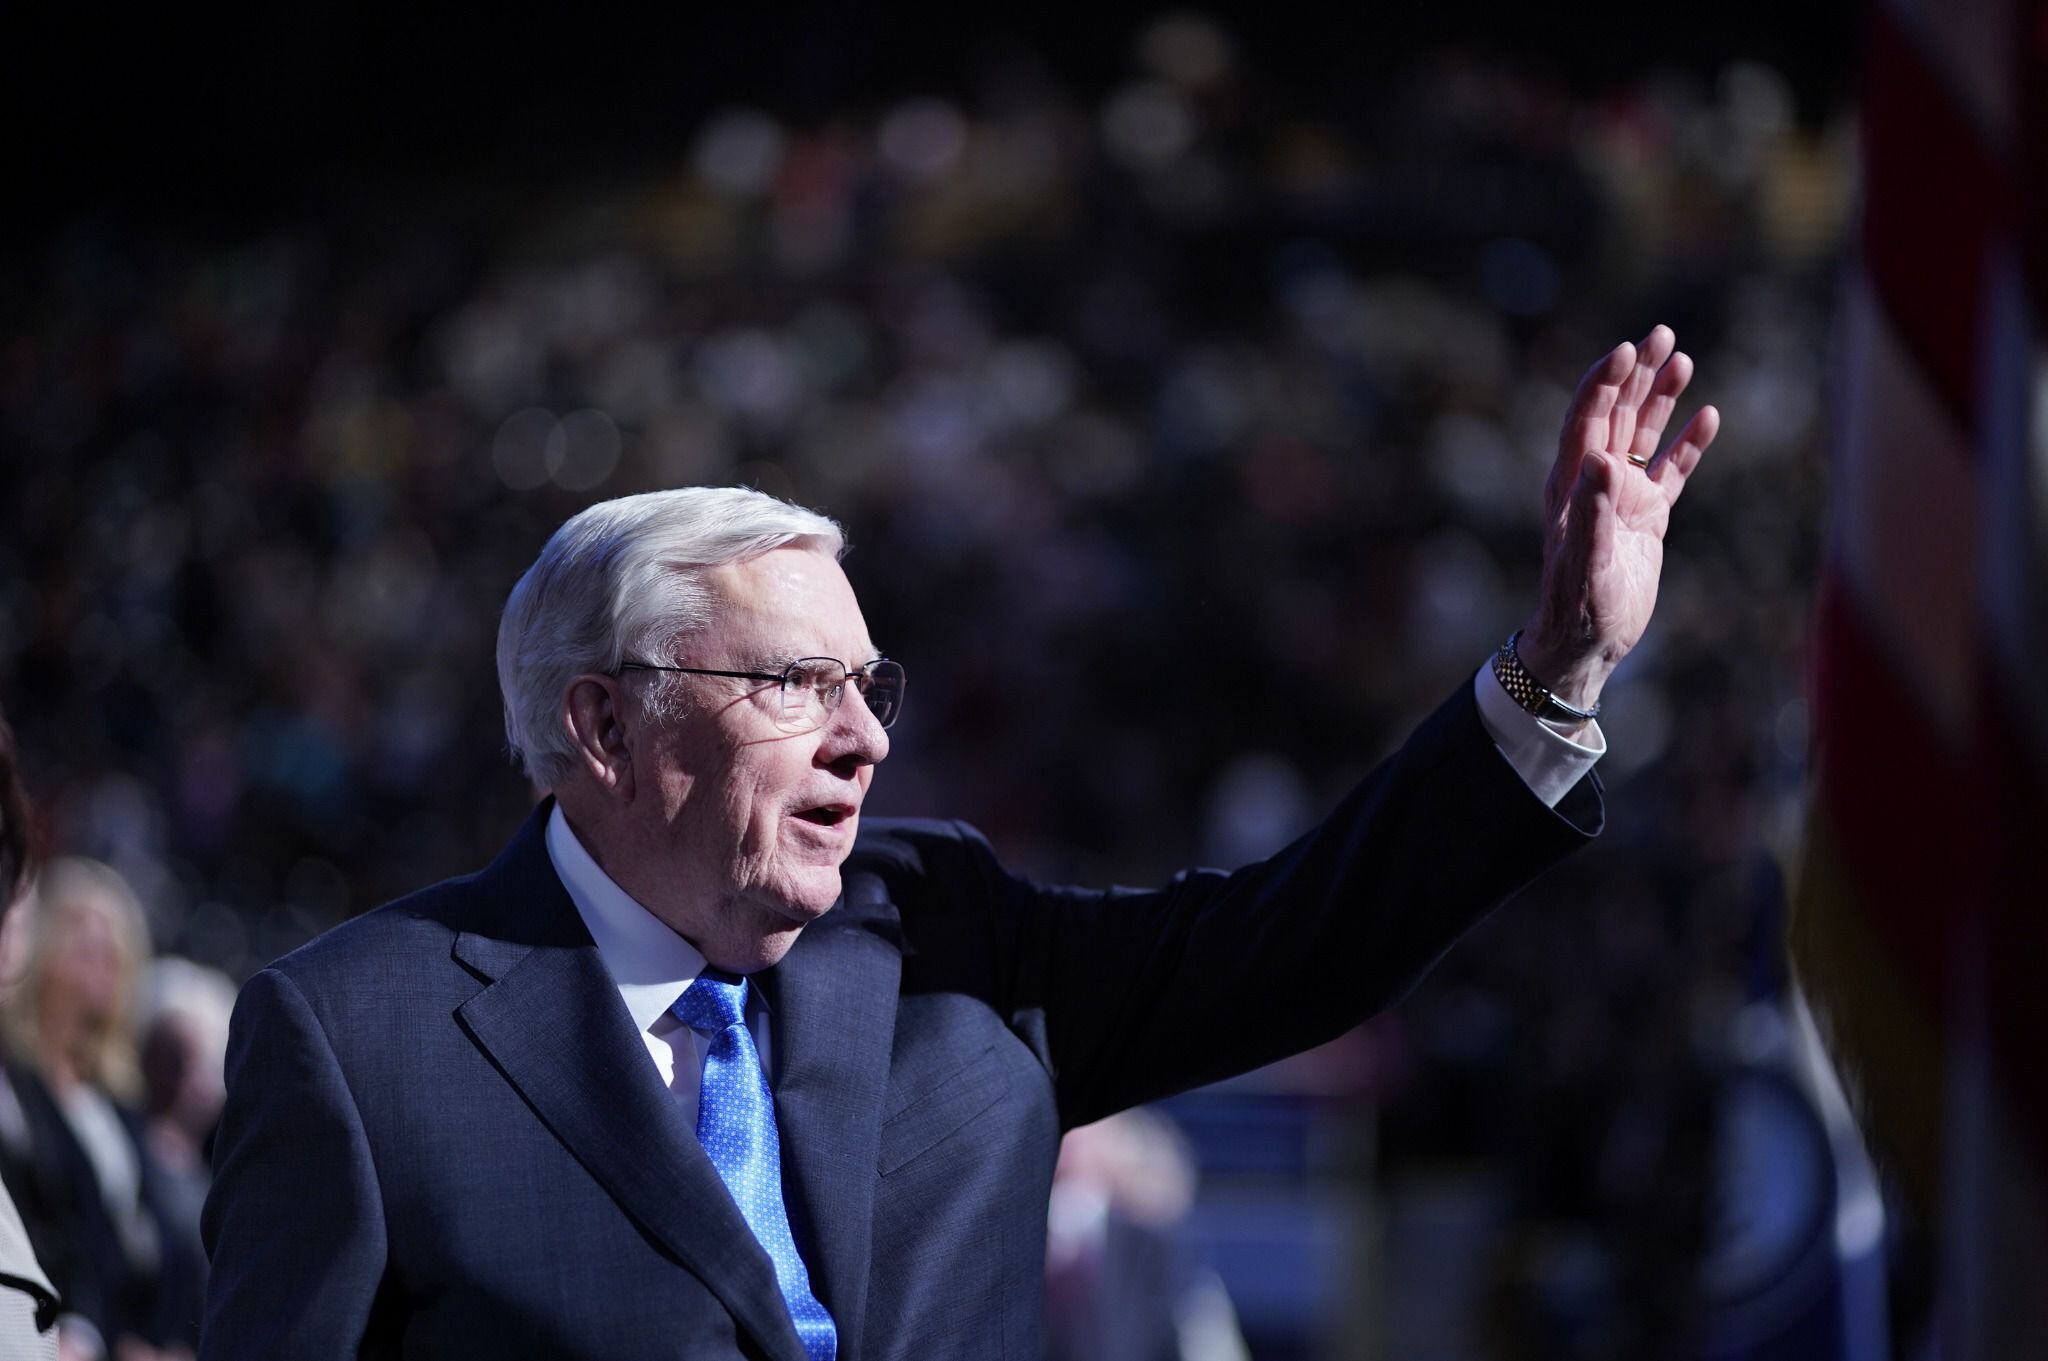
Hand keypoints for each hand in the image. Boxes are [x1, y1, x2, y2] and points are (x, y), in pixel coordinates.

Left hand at [1518, 325, 1718, 708]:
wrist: (1587, 645)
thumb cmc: (1577, 608)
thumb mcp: (1584, 563)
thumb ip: (1592, 511)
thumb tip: (1602, 461)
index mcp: (1571, 484)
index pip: (1587, 418)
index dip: (1605, 382)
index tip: (1628, 349)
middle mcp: (1595, 482)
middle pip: (1617, 414)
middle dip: (1637, 374)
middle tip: (1662, 333)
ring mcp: (1623, 498)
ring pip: (1645, 436)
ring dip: (1661, 398)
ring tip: (1683, 358)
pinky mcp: (1648, 518)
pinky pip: (1671, 471)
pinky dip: (1688, 445)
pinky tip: (1708, 416)